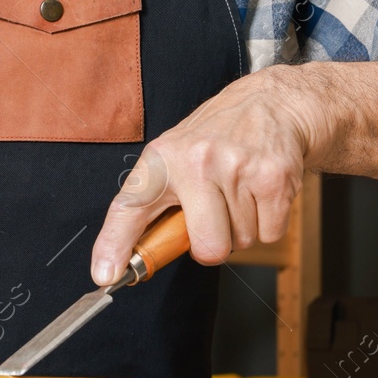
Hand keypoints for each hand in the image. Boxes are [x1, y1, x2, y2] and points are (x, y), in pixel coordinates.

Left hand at [89, 65, 316, 284]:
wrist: (269, 104)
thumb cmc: (216, 137)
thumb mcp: (175, 157)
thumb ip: (155, 204)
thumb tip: (127, 259)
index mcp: (162, 159)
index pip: (130, 206)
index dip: (114, 244)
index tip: (105, 274)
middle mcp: (196, 162)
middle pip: (207, 249)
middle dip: (214, 244)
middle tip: (214, 214)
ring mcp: (236, 168)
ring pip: (241, 242)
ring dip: (242, 226)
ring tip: (238, 190)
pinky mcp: (272, 178)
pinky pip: (269, 234)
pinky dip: (267, 222)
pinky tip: (259, 191)